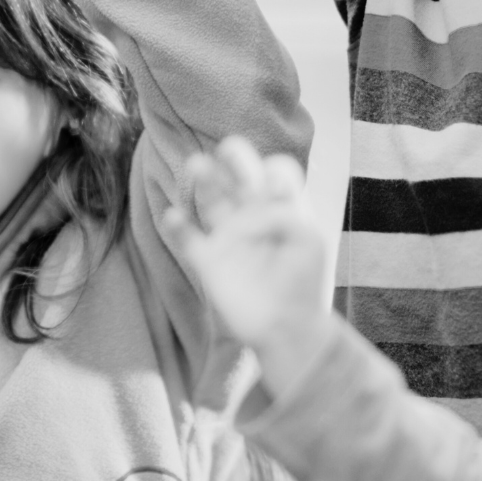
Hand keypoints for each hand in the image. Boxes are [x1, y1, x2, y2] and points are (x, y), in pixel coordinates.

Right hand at [165, 137, 329, 376]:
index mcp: (281, 211)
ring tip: (197, 166)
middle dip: (235, 158)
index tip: (276, 192)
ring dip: (203, 178)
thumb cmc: (303, 284)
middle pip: (240, 175)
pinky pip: (186, 237)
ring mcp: (229, 238)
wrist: (287, 329)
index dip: (274, 173)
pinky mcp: (208, 261)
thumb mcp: (308, 242)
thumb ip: (283, 215)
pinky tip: (173, 216)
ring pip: (210, 198)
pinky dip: (176, 226)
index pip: (276, 172)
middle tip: (228, 150)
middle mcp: (253, 217)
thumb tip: (247, 212)